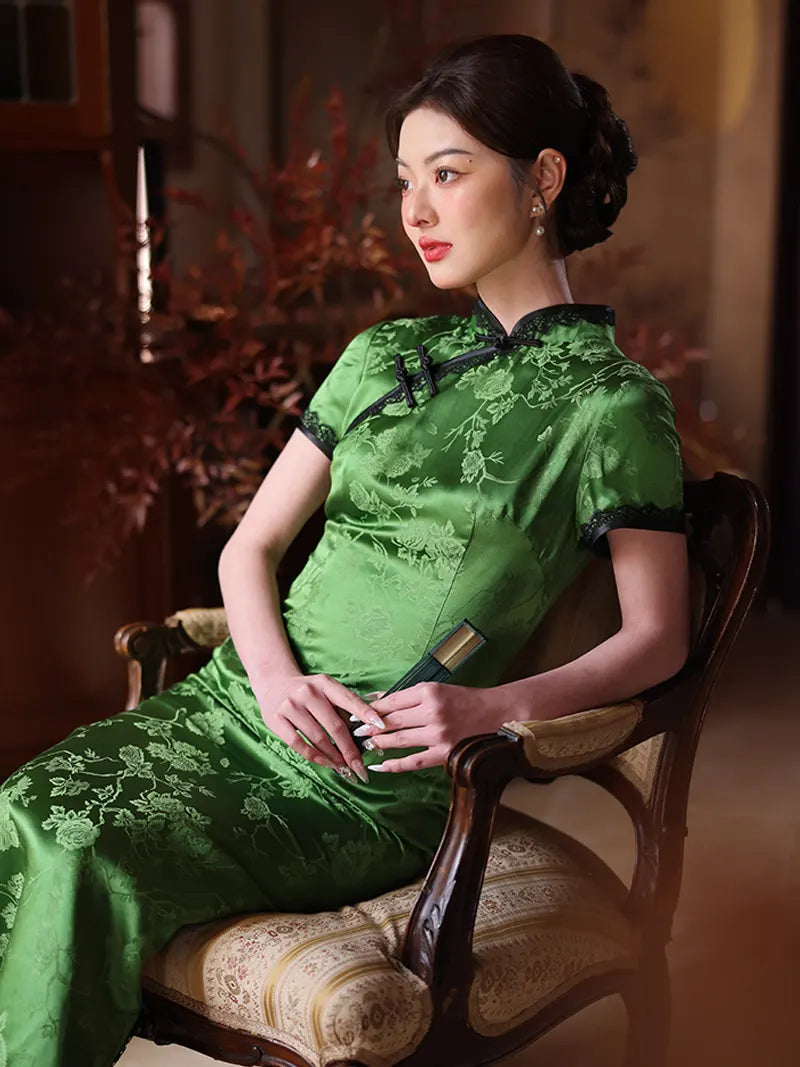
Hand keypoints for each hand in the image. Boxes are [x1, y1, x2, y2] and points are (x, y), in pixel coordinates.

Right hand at [255, 674, 384, 781]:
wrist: (273, 682)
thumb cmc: (308, 691)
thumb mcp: (326, 691)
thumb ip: (344, 709)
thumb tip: (369, 732)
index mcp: (325, 683)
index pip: (349, 699)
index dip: (366, 713)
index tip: (381, 726)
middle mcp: (308, 692)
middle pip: (335, 726)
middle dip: (351, 750)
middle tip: (362, 768)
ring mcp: (290, 706)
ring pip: (318, 738)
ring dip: (335, 758)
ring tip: (346, 770)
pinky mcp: (276, 720)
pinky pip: (299, 744)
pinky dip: (316, 757)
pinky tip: (328, 764)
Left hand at [355, 682, 503, 771]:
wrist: (496, 714)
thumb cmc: (464, 700)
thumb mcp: (436, 689)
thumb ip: (407, 696)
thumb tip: (376, 700)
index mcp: (429, 692)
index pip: (392, 702)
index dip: (371, 710)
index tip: (356, 715)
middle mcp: (432, 712)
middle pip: (392, 721)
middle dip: (370, 727)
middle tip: (356, 733)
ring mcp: (439, 734)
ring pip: (399, 740)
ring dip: (379, 743)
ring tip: (366, 746)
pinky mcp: (445, 754)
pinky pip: (414, 761)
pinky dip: (395, 765)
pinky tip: (380, 766)